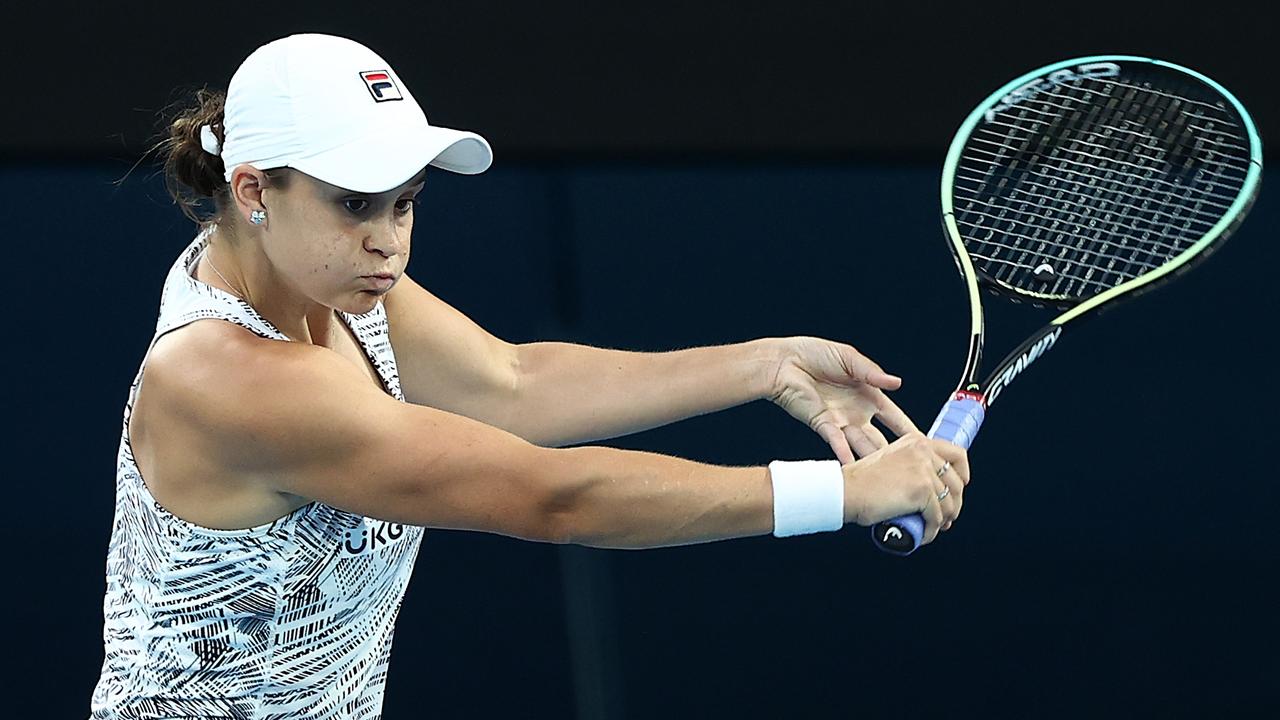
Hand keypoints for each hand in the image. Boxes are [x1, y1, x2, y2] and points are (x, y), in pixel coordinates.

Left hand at [767, 337, 917, 463]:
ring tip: (886, 476)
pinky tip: (855, 467)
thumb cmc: (813, 354)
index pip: (895, 417)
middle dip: (895, 455)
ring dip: (872, 460)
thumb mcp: (849, 358)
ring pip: (862, 446)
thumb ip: (872, 372)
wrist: (784, 361)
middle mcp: (856, 412)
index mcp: (867, 394)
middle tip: (910, 471)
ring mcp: (840, 422)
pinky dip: (845, 454)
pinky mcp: (823, 426)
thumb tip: (897, 382)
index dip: (909, 431)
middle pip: (881, 439)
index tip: (925, 446)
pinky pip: (837, 443)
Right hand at [842, 434, 969, 544]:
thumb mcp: (891, 461)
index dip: (963, 474)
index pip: (957, 453)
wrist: (845, 491)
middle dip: (954, 503)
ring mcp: (924, 471)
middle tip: (946, 516)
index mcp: (917, 441)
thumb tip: (933, 486)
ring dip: (945, 520)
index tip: (960, 487)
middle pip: (956, 482)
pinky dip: (932, 531)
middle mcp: (923, 452)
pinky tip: (924, 535)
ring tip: (935, 527)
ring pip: (949, 502)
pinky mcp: (921, 491)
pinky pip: (936, 517)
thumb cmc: (861, 482)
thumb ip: (911, 465)